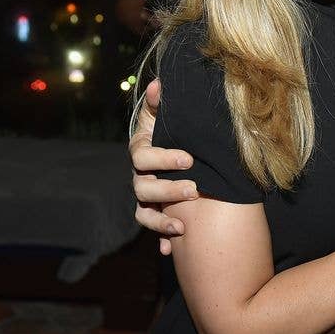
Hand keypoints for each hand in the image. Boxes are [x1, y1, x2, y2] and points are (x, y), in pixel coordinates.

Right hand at [130, 77, 197, 254]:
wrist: (181, 149)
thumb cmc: (175, 127)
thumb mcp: (169, 114)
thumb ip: (163, 102)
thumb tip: (159, 84)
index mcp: (142, 149)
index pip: (143, 156)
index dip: (163, 158)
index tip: (189, 159)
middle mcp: (139, 175)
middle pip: (143, 187)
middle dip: (168, 190)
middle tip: (195, 190)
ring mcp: (145, 196)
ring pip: (144, 212)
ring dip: (161, 220)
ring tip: (182, 225)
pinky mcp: (154, 212)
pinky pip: (152, 229)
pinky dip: (161, 239)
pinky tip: (170, 249)